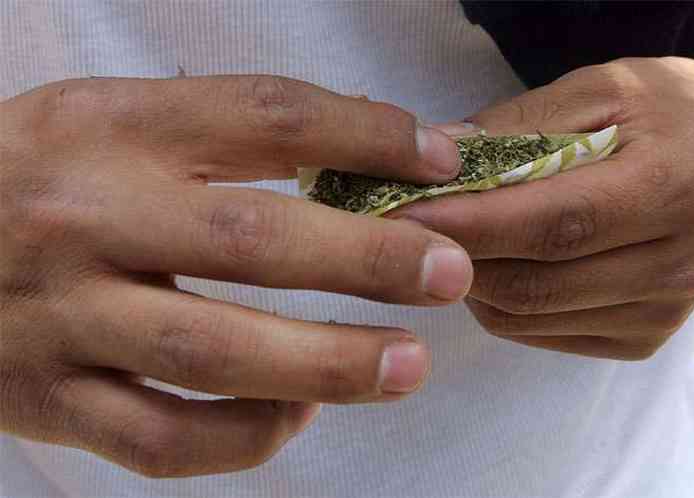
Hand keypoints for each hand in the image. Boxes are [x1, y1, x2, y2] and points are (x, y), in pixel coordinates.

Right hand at [0, 76, 471, 476]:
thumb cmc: (31, 176)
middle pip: (250, 239)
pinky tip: (298, 416)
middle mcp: (86, 219)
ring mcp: (64, 317)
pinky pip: (162, 440)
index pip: (264, 115)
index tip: (438, 160)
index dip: (366, 134)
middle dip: (366, 260)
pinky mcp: (49, 400)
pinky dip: (245, 436)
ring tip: (409, 365)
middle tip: (448, 272)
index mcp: (108, 129)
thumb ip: (220, 136)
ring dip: (327, 364)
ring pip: (214, 353)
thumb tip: (362, 156)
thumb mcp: (107, 122)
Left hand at [392, 56, 693, 359]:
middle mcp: (679, 264)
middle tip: (402, 228)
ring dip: (469, 281)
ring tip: (448, 238)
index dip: (472, 223)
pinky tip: (493, 263)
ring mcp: (663, 313)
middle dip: (454, 256)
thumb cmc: (668, 112)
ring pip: (528, 316)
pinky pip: (540, 333)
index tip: (402, 212)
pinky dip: (498, 302)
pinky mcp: (642, 339)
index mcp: (678, 186)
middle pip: (536, 282)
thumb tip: (435, 156)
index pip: (555, 223)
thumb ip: (520, 126)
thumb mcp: (602, 90)